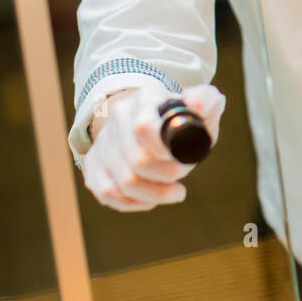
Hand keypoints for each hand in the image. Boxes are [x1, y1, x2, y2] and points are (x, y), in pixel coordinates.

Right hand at [83, 82, 225, 211]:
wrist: (153, 123)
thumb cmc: (183, 119)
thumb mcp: (202, 106)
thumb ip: (207, 100)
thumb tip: (194, 103)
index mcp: (146, 98)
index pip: (144, 127)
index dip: (164, 151)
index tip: (183, 157)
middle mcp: (119, 115)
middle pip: (137, 161)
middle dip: (167, 175)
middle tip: (182, 173)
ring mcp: (103, 140)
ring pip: (124, 182)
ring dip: (155, 194)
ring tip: (175, 191)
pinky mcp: (93, 163)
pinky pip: (108, 193)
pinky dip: (133, 202)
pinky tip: (149, 199)